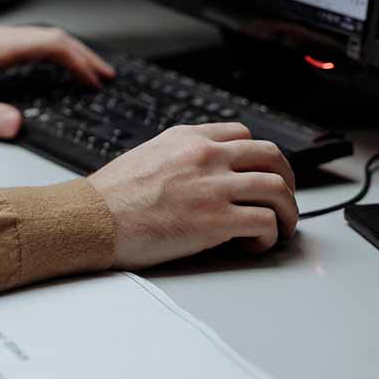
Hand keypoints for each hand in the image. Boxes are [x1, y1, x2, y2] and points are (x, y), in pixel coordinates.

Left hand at [0, 25, 114, 138]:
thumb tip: (16, 124)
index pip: (48, 44)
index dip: (77, 60)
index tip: (95, 80)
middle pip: (52, 37)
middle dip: (83, 56)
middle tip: (106, 77)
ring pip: (43, 39)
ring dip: (70, 54)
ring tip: (91, 74)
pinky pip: (31, 46)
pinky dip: (53, 56)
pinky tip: (58, 71)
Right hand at [88, 123, 297, 268]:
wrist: (91, 220)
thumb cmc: (109, 198)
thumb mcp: (147, 155)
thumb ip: (179, 157)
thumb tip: (197, 174)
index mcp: (188, 138)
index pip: (243, 134)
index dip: (260, 157)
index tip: (262, 173)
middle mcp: (206, 155)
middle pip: (271, 156)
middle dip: (286, 180)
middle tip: (284, 200)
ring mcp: (214, 186)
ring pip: (277, 189)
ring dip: (287, 212)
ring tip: (281, 228)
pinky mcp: (217, 220)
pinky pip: (265, 223)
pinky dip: (270, 236)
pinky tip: (256, 245)